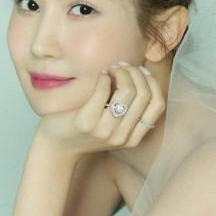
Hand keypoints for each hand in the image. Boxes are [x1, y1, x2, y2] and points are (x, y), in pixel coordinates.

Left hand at [35, 62, 165, 157]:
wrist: (57, 148)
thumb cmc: (87, 130)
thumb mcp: (114, 125)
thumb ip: (129, 108)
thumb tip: (141, 73)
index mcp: (133, 138)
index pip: (158, 105)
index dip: (153, 83)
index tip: (140, 73)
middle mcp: (122, 137)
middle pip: (144, 95)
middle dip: (135, 73)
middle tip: (122, 67)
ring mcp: (104, 131)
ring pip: (128, 91)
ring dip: (121, 72)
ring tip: (111, 69)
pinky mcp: (86, 122)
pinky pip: (103, 90)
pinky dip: (104, 77)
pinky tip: (100, 75)